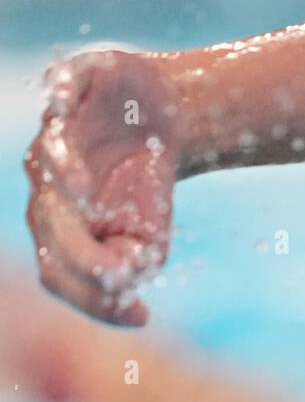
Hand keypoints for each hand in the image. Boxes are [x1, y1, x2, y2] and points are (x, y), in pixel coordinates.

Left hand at [24, 49, 177, 324]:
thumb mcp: (149, 241)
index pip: (56, 271)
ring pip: (48, 161)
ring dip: (64, 178)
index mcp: (56, 229)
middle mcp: (46, 185)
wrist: (161, 125)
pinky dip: (62, 96)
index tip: (142, 316)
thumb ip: (130, 264)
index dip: (92, 300)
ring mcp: (57, 135)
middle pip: (50, 225)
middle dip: (81, 254)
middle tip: (123, 273)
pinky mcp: (75, 85)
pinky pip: (61, 90)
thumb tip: (121, 282)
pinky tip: (66, 107)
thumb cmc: (146, 190)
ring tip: (86, 198)